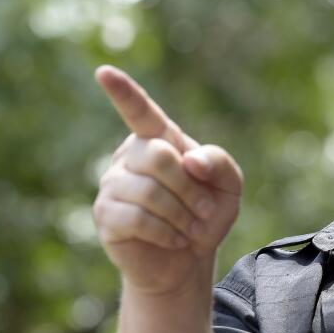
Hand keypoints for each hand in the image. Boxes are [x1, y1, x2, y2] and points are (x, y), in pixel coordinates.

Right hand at [92, 65, 242, 296]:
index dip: (123, 92)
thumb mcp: (229, 186)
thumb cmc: (206, 215)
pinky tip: (174, 239)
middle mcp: (131, 156)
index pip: (139, 111)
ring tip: (191, 229)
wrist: (187, 260)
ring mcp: (113, 184)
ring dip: (181, 214)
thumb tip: (190, 160)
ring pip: (148, 191)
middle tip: (204, 211)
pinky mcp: (106, 214)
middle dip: (189, 187)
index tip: (103, 72)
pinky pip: (136, 218)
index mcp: (159, 139)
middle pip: (158, 156)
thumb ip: (219, 162)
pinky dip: (165, 232)